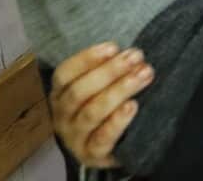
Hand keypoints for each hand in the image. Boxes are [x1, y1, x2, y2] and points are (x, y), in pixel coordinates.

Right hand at [49, 43, 154, 168]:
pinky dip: (117, 122)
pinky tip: (132, 106)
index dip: (87, 58)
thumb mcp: (101, 87)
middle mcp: (62, 116)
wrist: (111, 147)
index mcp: (60, 94)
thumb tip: (132, 52)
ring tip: (142, 76)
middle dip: (110, 72)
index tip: (114, 47)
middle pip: (79, 92)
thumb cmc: (106, 108)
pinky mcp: (90, 154)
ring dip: (119, 91)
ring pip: (92, 113)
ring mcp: (74, 137)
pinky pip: (102, 139)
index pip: (64, 73)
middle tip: (136, 58)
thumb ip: (109, 71)